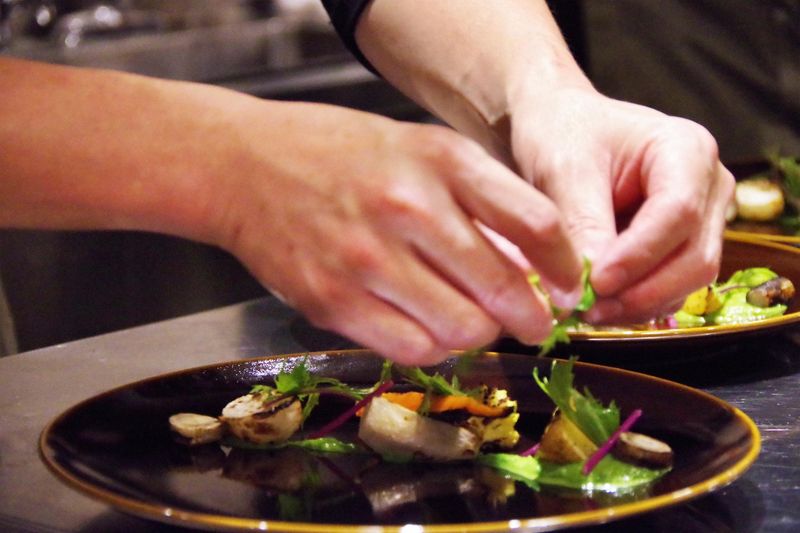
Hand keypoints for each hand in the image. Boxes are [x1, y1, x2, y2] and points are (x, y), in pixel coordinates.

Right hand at [211, 101, 583, 363]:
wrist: (244, 166)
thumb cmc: (339, 154)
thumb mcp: (419, 147)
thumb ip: (479, 197)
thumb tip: (532, 264)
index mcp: (439, 159)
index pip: (535, 223)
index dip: (564, 267)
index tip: (568, 287)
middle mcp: (407, 208)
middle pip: (505, 289)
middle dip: (533, 318)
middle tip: (533, 323)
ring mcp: (366, 258)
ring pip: (463, 330)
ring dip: (480, 334)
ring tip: (474, 322)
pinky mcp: (331, 301)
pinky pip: (412, 349)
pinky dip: (434, 347)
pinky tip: (429, 328)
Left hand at [508, 86, 734, 323]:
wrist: (559, 127)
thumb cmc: (562, 133)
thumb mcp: (565, 169)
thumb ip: (582, 224)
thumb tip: (588, 286)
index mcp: (687, 150)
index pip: (678, 213)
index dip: (639, 256)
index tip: (595, 282)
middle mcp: (708, 185)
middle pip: (695, 256)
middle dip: (643, 291)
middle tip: (589, 309)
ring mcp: (702, 218)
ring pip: (688, 279)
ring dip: (639, 304)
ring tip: (587, 310)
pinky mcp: (683, 245)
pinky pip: (672, 286)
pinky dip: (637, 303)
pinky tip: (599, 306)